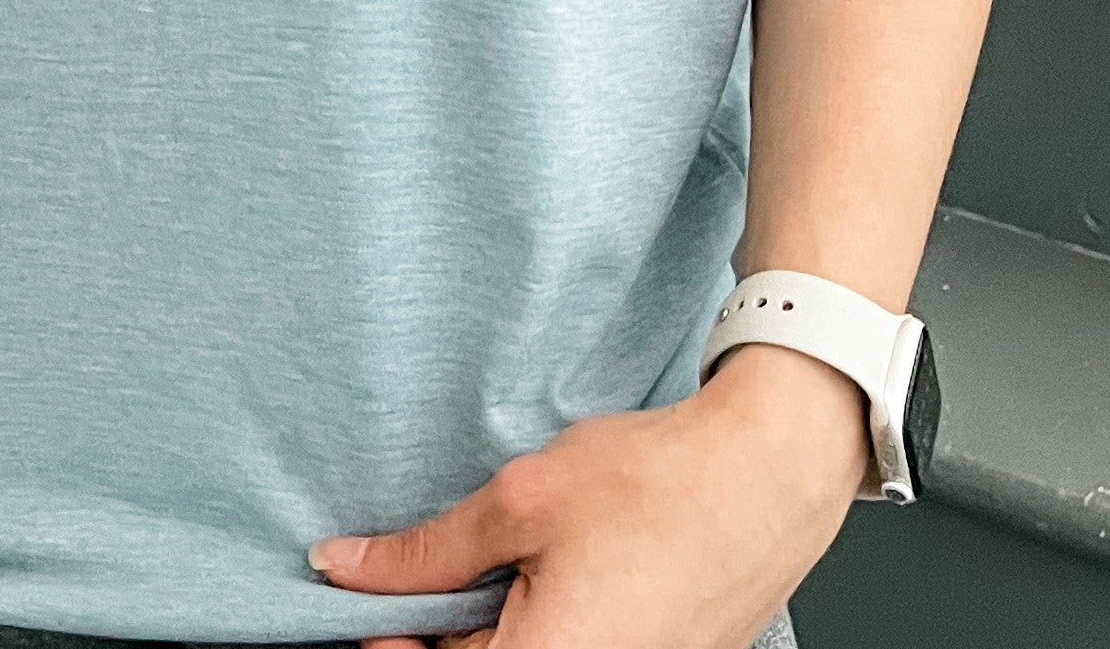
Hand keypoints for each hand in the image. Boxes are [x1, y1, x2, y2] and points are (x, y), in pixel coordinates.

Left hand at [303, 346, 871, 648]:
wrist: (766, 476)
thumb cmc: (655, 485)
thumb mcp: (520, 502)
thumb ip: (424, 552)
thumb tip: (343, 567)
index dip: (390, 632)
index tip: (366, 595)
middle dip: (446, 624)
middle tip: (444, 566)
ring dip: (495, 623)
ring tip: (512, 560)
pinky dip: (542, 623)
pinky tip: (549, 574)